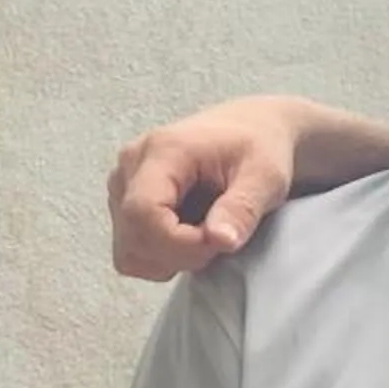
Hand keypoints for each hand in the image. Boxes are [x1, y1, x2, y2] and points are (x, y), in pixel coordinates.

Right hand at [109, 97, 304, 280]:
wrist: (252, 129)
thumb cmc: (259, 147)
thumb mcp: (266, 176)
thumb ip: (243, 208)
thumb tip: (220, 240)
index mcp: (163, 151)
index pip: (143, 213)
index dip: (179, 243)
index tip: (219, 242)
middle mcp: (131, 165)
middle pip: (132, 237)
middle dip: (179, 254)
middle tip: (219, 239)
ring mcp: (123, 185)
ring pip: (128, 250)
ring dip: (169, 258)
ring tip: (206, 234)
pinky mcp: (125, 201)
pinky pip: (132, 249)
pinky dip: (162, 255)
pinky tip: (191, 235)